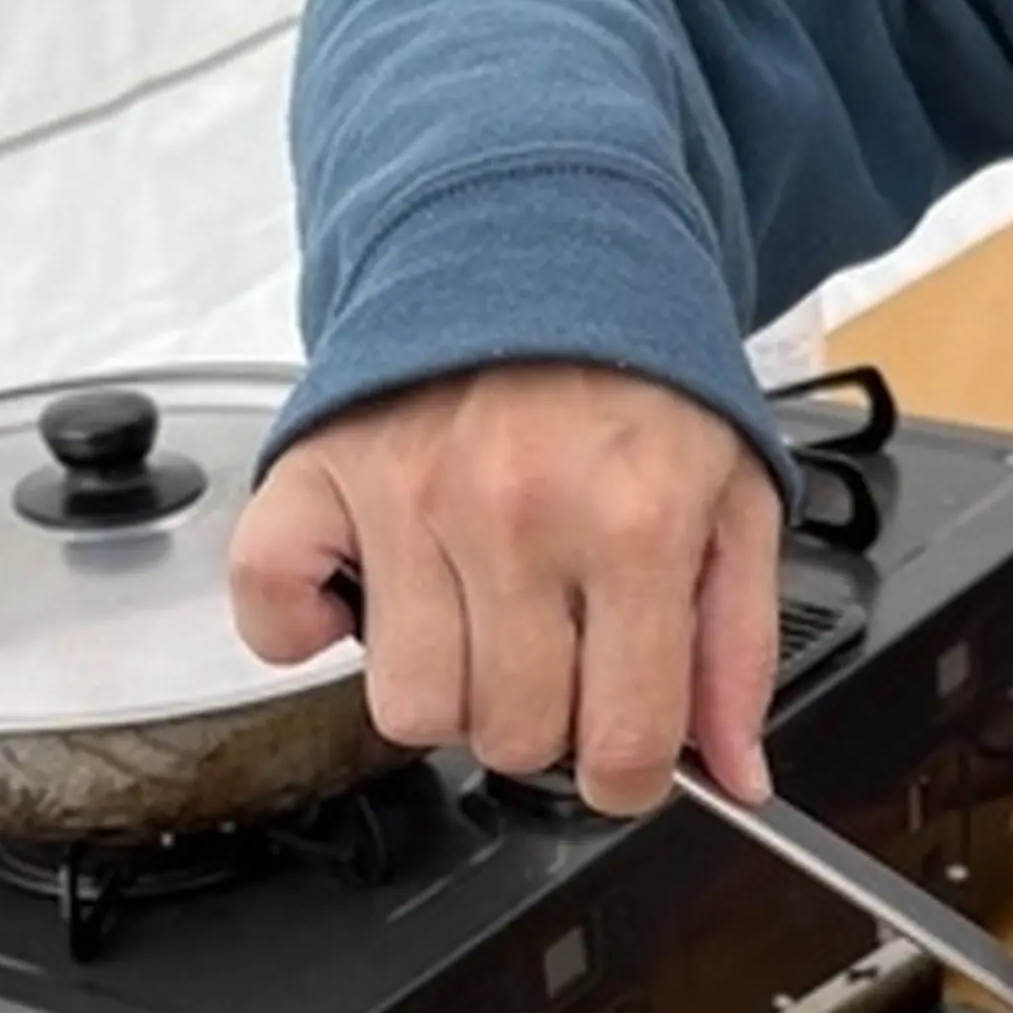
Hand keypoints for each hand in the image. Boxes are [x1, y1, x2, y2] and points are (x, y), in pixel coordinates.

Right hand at [226, 365, 782, 814]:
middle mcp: (517, 513)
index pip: (623, 741)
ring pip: (408, 707)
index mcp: (635, 523)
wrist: (545, 237)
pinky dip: (301, 628)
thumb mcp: (735, 498)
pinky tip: (366, 595)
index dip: (629, 775)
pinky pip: (273, 609)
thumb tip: (736, 774)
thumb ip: (738, 645)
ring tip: (474, 616)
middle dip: (544, 721)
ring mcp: (407, 494)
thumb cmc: (640, 376)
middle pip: (512, 736)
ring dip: (445, 686)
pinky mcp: (321, 471)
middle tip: (555, 653)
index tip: (622, 753)